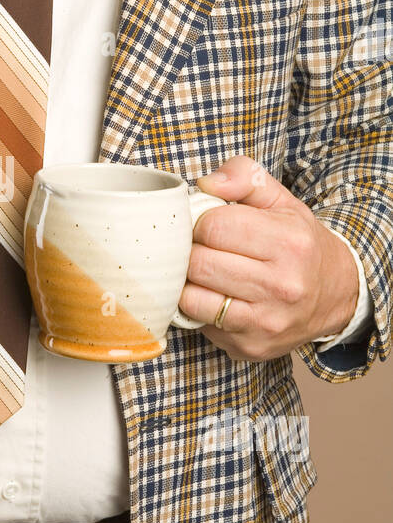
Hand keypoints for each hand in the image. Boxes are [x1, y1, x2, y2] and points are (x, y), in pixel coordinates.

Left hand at [178, 155, 359, 359]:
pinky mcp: (250, 346)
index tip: (206, 225)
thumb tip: (205, 183)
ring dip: (187, 281)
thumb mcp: (282, 201)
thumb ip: (244, 177)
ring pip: (192, 297)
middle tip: (199, 248)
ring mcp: (266, 321)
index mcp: (289, 243)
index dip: (199, 222)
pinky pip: (199, 323)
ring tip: (202, 271)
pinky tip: (211, 295)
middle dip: (190, 251)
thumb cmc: (299, 244)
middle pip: (199, 263)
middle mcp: (282, 286)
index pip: (213, 226)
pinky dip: (195, 307)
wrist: (336, 295)